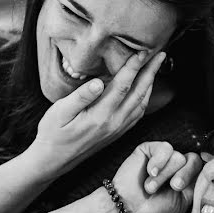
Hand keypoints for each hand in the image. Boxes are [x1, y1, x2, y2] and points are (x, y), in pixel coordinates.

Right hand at [28, 50, 167, 177]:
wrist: (54, 160)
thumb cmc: (52, 133)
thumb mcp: (59, 112)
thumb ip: (80, 97)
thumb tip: (97, 83)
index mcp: (100, 115)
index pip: (123, 86)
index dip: (134, 67)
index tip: (142, 52)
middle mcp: (114, 123)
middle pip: (139, 93)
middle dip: (151, 72)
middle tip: (161, 54)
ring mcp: (118, 129)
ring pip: (142, 104)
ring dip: (150, 84)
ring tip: (155, 68)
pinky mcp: (117, 133)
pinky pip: (137, 114)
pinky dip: (145, 98)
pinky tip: (144, 89)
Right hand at [112, 141, 201, 212]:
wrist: (130, 209)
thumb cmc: (155, 210)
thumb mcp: (184, 201)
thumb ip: (197, 185)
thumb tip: (210, 169)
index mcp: (188, 178)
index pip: (204, 166)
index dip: (204, 170)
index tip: (200, 178)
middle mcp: (178, 166)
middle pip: (194, 159)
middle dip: (185, 175)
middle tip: (174, 187)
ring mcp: (164, 157)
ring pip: (178, 156)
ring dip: (165, 175)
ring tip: (151, 187)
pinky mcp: (150, 149)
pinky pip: (165, 148)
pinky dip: (158, 162)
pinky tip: (150, 172)